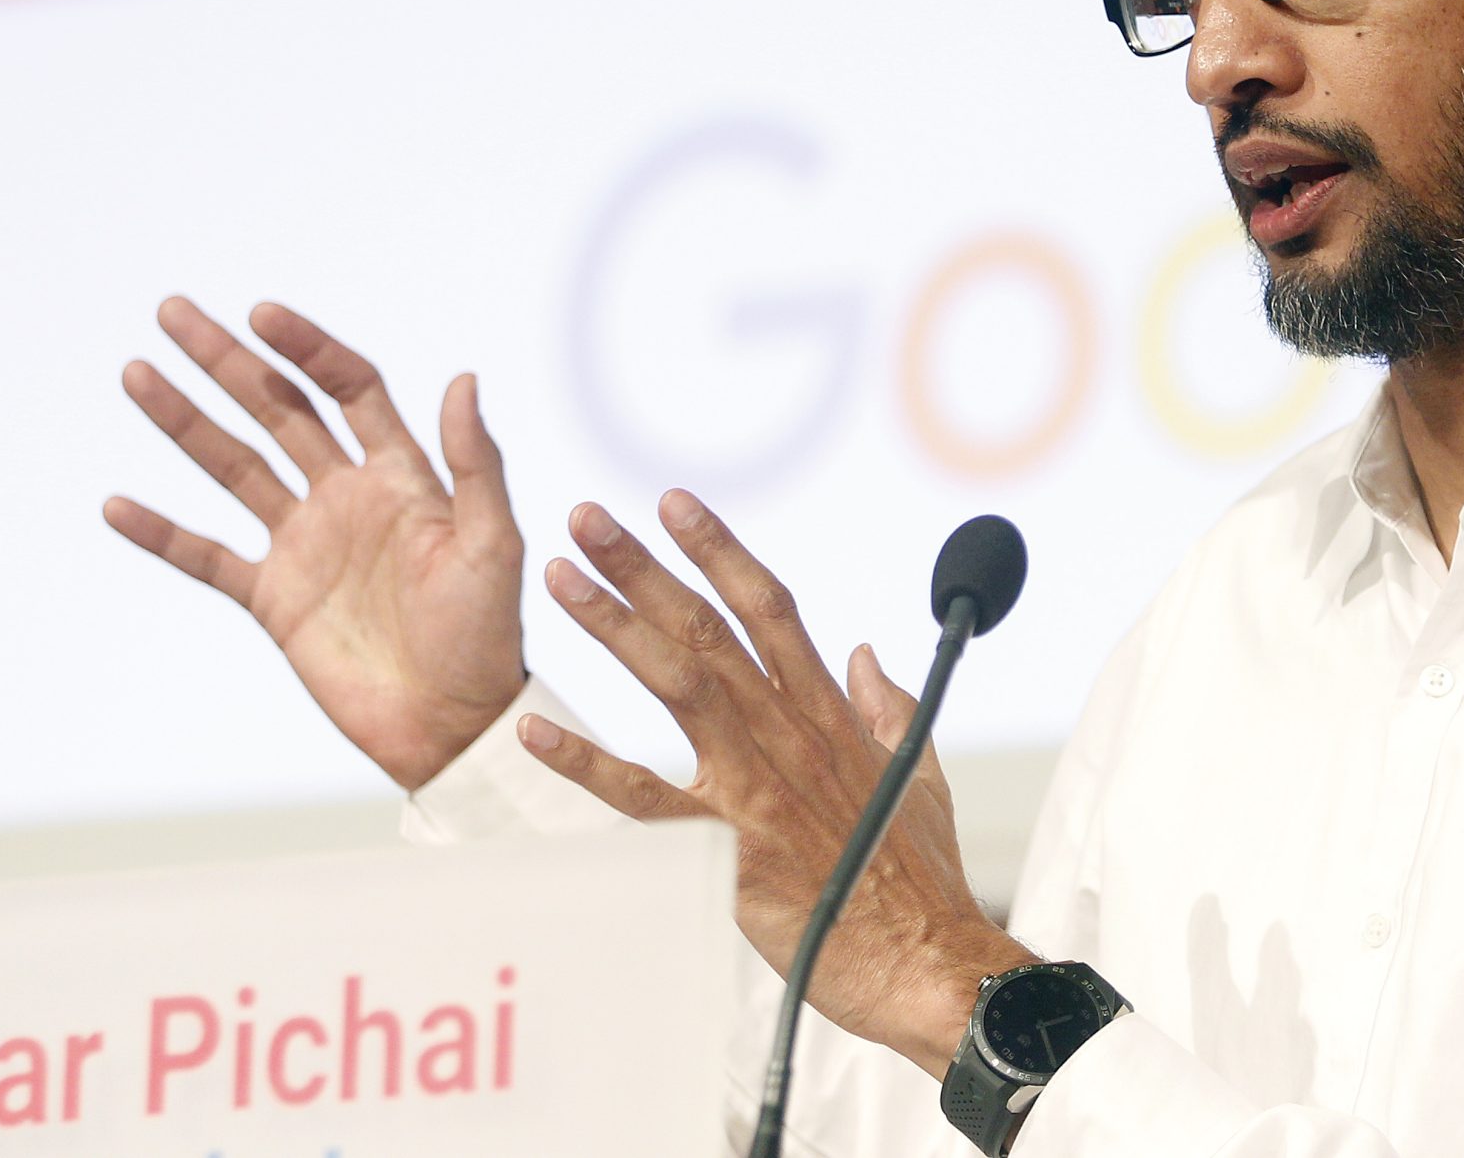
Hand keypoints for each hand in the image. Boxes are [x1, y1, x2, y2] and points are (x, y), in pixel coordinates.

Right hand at [104, 298, 528, 790]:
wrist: (453, 725)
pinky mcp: (274, 599)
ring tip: (135, 372)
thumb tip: (465, 378)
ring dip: (184, 421)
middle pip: (277, 410)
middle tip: (174, 312)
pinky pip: (207, 557)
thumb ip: (477, 465)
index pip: (348, 388)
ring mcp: (305, 544)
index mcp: (402, 476)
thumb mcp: (494, 544)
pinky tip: (118, 504)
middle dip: (227, 361)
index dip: (308, 348)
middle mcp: (347, 496)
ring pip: (233, 467)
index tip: (263, 315)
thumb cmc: (487, 635)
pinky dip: (163, 533)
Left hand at [517, 491, 1035, 1074]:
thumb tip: (864, 654)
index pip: (768, 607)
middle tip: (587, 517)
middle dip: (644, 566)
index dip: (719, 550)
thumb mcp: (918, 775)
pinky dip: (587, 763)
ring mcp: (758, 787)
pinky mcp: (731, 849)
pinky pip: (644, 799)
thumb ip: (890, 707)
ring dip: (614, 625)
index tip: (675, 502)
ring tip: (561, 579)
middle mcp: (790, 733)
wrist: (926, 961)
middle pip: (708, 627)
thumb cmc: (922, 880)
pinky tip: (536, 732)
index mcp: (831, 713)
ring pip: (677, 684)